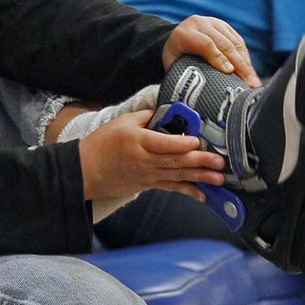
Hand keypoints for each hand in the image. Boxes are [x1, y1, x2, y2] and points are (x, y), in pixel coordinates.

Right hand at [77, 109, 227, 202]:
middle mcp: (145, 160)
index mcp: (138, 141)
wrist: (85, 170)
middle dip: (200, 162)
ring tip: (219, 179)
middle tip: (219, 162)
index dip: (181, 144)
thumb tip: (169, 110)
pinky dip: (188, 191)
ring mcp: (148, 175)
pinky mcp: (148, 185)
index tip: (197, 142)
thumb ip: (147, 115)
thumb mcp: (122, 122)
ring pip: (177, 176)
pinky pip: (171, 188)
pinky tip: (203, 195)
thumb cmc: (102, 143)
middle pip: (175, 161)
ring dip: (200, 178)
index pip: (163, 143)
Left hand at [164, 16, 258, 86]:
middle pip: (224, 44)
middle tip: (249, 83)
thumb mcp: (172, 64)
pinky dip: (246, 57)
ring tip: (254, 81)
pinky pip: (239, 41)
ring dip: (247, 64)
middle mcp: (200, 24)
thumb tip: (194, 94)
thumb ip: (182, 74)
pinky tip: (251, 72)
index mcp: (184, 33)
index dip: (218, 58)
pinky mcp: (225, 26)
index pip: (205, 44)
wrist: (175, 37)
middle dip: (239, 65)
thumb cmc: (174, 56)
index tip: (229, 72)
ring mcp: (214, 23)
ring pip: (235, 43)